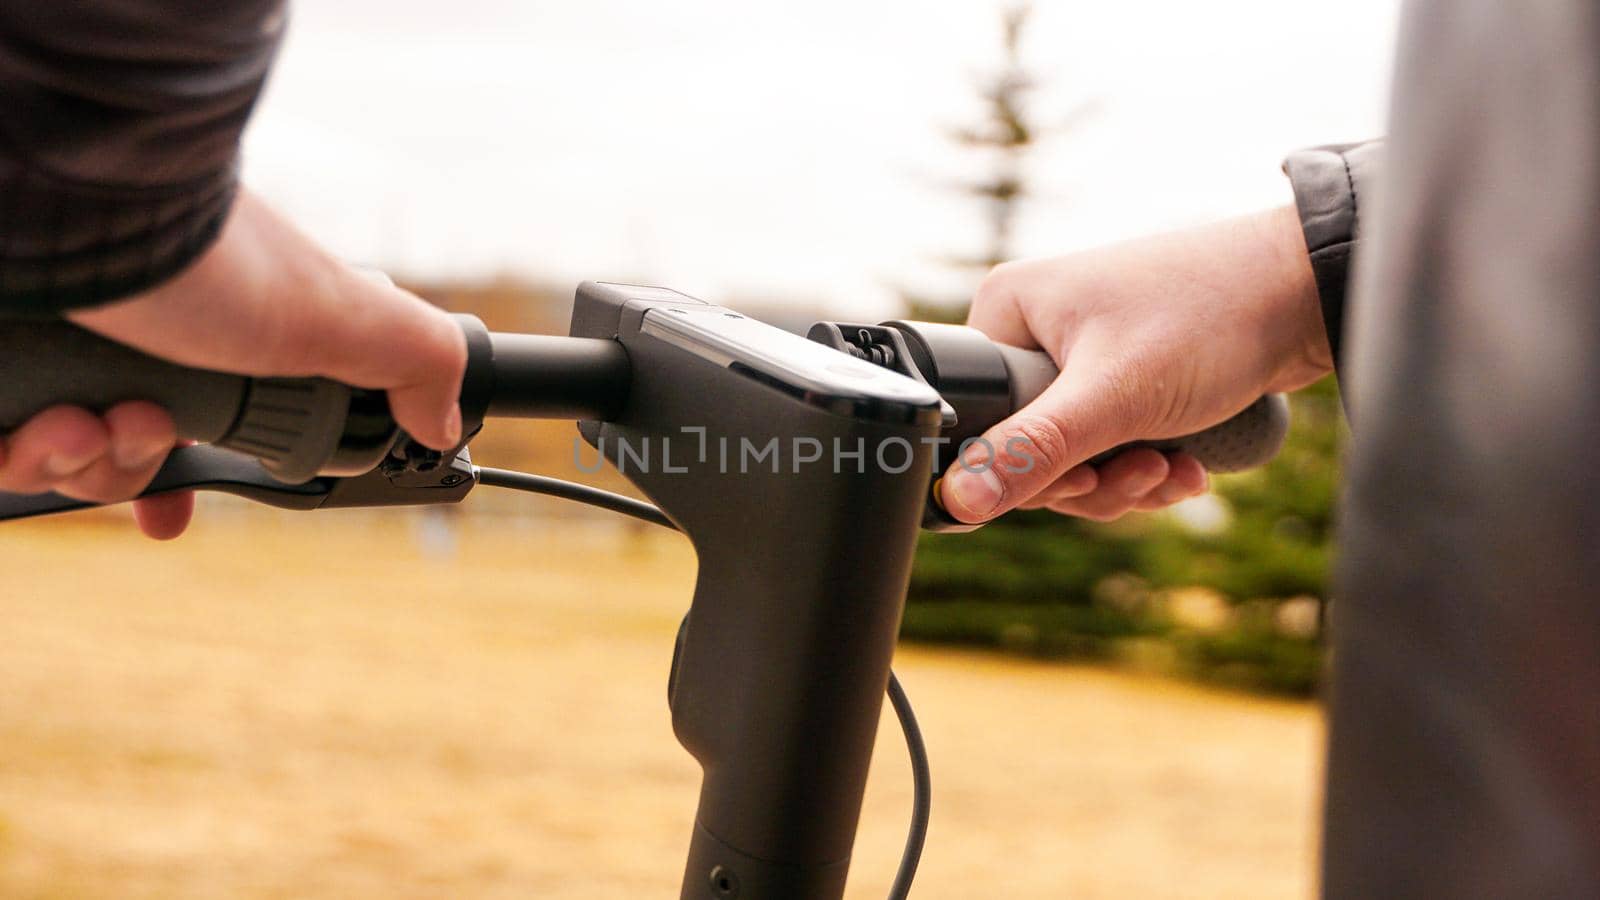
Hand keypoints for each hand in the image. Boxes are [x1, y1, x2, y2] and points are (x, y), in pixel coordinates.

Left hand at [0, 190, 466, 538]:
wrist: (69, 211)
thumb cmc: (203, 257)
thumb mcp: (338, 310)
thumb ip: (411, 357)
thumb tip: (449, 420)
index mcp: (208, 334)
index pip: (190, 428)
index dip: (181, 478)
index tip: (175, 507)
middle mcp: (124, 338)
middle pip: (117, 459)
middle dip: (131, 468)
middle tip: (137, 426)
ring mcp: (59, 349)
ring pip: (57, 461)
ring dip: (85, 460)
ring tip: (91, 417)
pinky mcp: (6, 367)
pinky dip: (24, 450)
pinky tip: (41, 420)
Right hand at [939, 205, 1331, 523]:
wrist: (1307, 292)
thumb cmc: (1210, 317)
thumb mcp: (1113, 396)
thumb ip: (1032, 451)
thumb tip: (957, 500)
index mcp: (1008, 312)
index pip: (979, 420)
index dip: (1023, 467)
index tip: (1083, 479)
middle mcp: (1037, 328)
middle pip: (1028, 447)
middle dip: (1091, 480)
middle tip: (1144, 472)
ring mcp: (1082, 354)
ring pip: (1075, 457)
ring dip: (1127, 481)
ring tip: (1176, 467)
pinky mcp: (1126, 377)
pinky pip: (1113, 447)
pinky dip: (1148, 467)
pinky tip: (1189, 466)